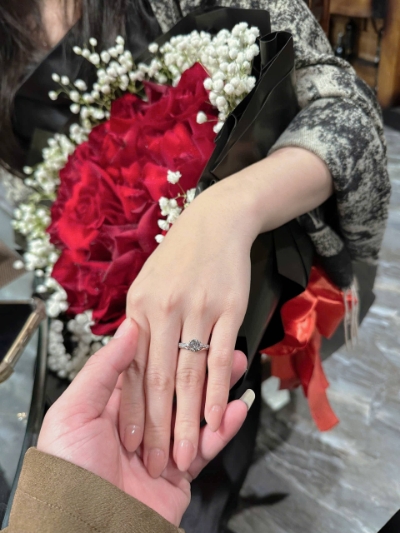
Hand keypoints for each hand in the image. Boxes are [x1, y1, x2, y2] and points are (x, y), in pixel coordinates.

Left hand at [37, 318, 252, 525]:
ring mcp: (161, 448)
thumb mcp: (75, 413)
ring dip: (219, 393)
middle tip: (225, 348)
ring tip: (240, 369)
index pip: (149, 371)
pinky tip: (236, 410)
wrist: (84, 530)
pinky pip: (205, 447)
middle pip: (178, 389)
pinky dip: (223, 429)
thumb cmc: (69, 470)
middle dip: (202, 368)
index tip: (191, 331)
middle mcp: (140, 424)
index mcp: (113, 407)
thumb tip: (127, 329)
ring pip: (196, 414)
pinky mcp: (178, 473)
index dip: (172, 350)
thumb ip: (103, 370)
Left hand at [121, 179, 257, 478]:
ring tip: (187, 454)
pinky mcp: (227, 310)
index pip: (133, 368)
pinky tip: (218, 418)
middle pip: (159, 378)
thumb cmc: (178, 260)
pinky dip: (218, 392)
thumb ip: (135, 326)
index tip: (131, 443)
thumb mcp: (145, 286)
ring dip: (188, 419)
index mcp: (137, 309)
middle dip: (159, 425)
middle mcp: (162, 310)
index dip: (132, 408)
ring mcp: (196, 310)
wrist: (214, 223)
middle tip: (157, 464)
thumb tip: (130, 367)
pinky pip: (219, 358)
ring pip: (190, 375)